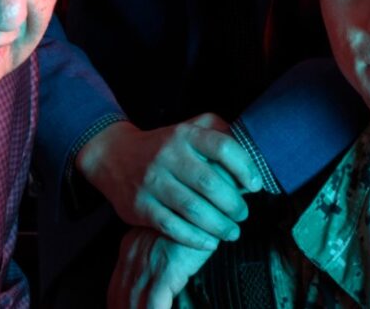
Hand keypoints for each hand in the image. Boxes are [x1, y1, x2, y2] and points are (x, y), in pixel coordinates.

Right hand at [76, 113, 261, 250]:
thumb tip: (249, 153)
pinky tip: (209, 242)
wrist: (113, 156)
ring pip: (193, 209)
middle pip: (210, 183)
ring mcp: (153, 182)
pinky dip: (195, 238)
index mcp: (185, 135)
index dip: (245, 168)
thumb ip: (219, 132)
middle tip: (243, 214)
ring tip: (232, 232)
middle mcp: (168, 156)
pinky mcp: (141, 206)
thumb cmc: (164, 146)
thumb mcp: (189, 128)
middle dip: (233, 204)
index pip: (222, 148)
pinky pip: (173, 227)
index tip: (256, 185)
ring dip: (219, 225)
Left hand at [108, 228, 213, 308]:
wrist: (204, 204)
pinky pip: (155, 305)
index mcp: (130, 249)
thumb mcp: (167, 238)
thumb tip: (162, 282)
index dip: (117, 306)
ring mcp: (147, 265)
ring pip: (135, 305)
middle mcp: (133, 257)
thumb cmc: (193, 222)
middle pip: (120, 299)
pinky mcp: (165, 270)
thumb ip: (158, 258)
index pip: (116, 289)